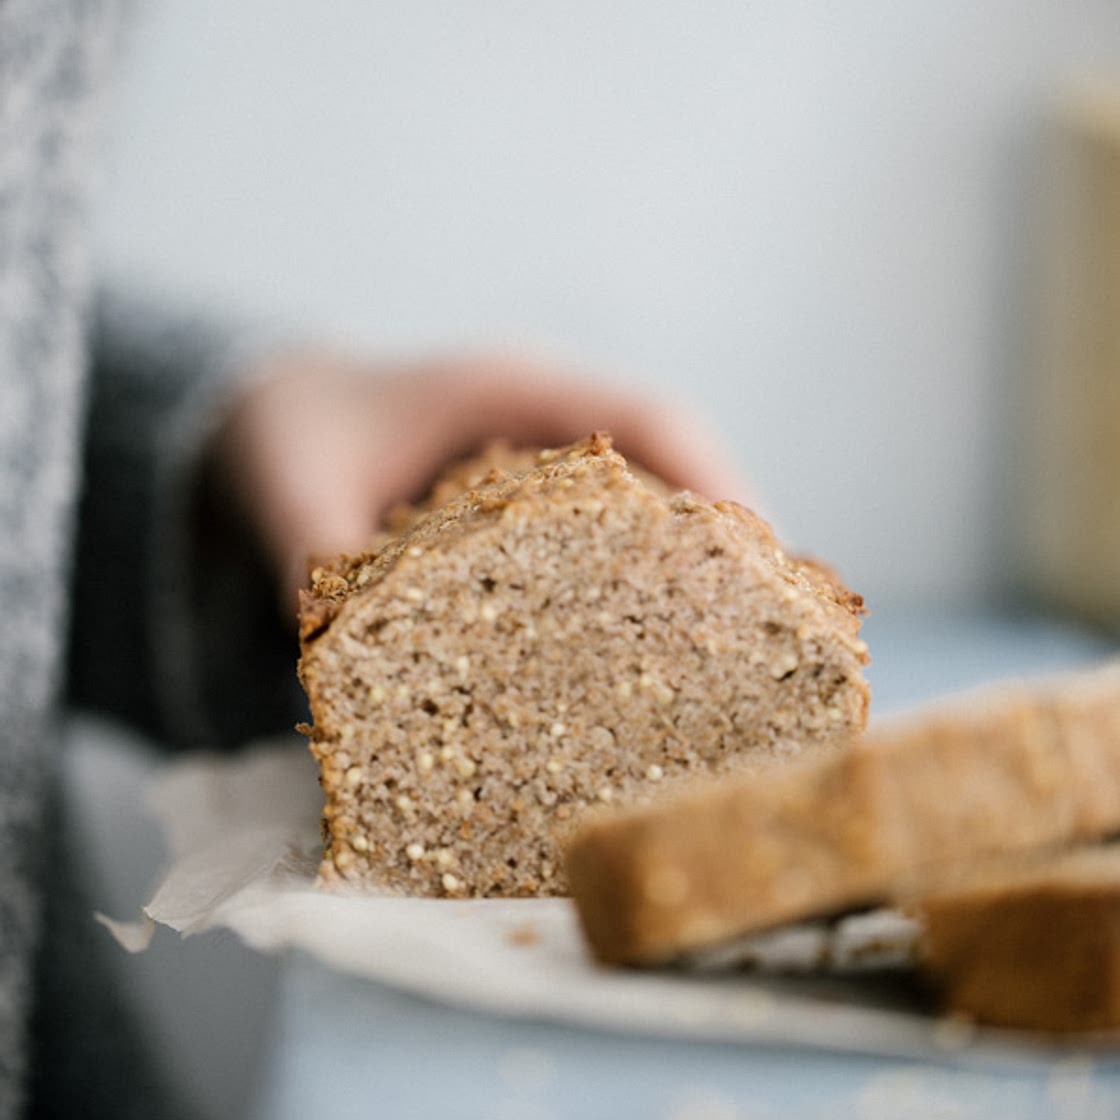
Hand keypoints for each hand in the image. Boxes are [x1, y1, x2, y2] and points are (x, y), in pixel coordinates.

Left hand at [211, 352, 747, 616]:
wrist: (273, 409)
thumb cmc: (293, 430)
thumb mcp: (293, 484)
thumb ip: (315, 553)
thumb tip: (352, 662)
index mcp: (510, 386)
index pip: (647, 418)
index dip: (717, 483)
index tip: (765, 561)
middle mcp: (546, 415)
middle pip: (676, 461)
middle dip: (730, 539)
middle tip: (775, 629)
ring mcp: (548, 454)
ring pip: (655, 496)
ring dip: (698, 562)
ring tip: (740, 647)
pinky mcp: (536, 497)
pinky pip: (612, 527)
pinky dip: (645, 578)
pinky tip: (656, 643)